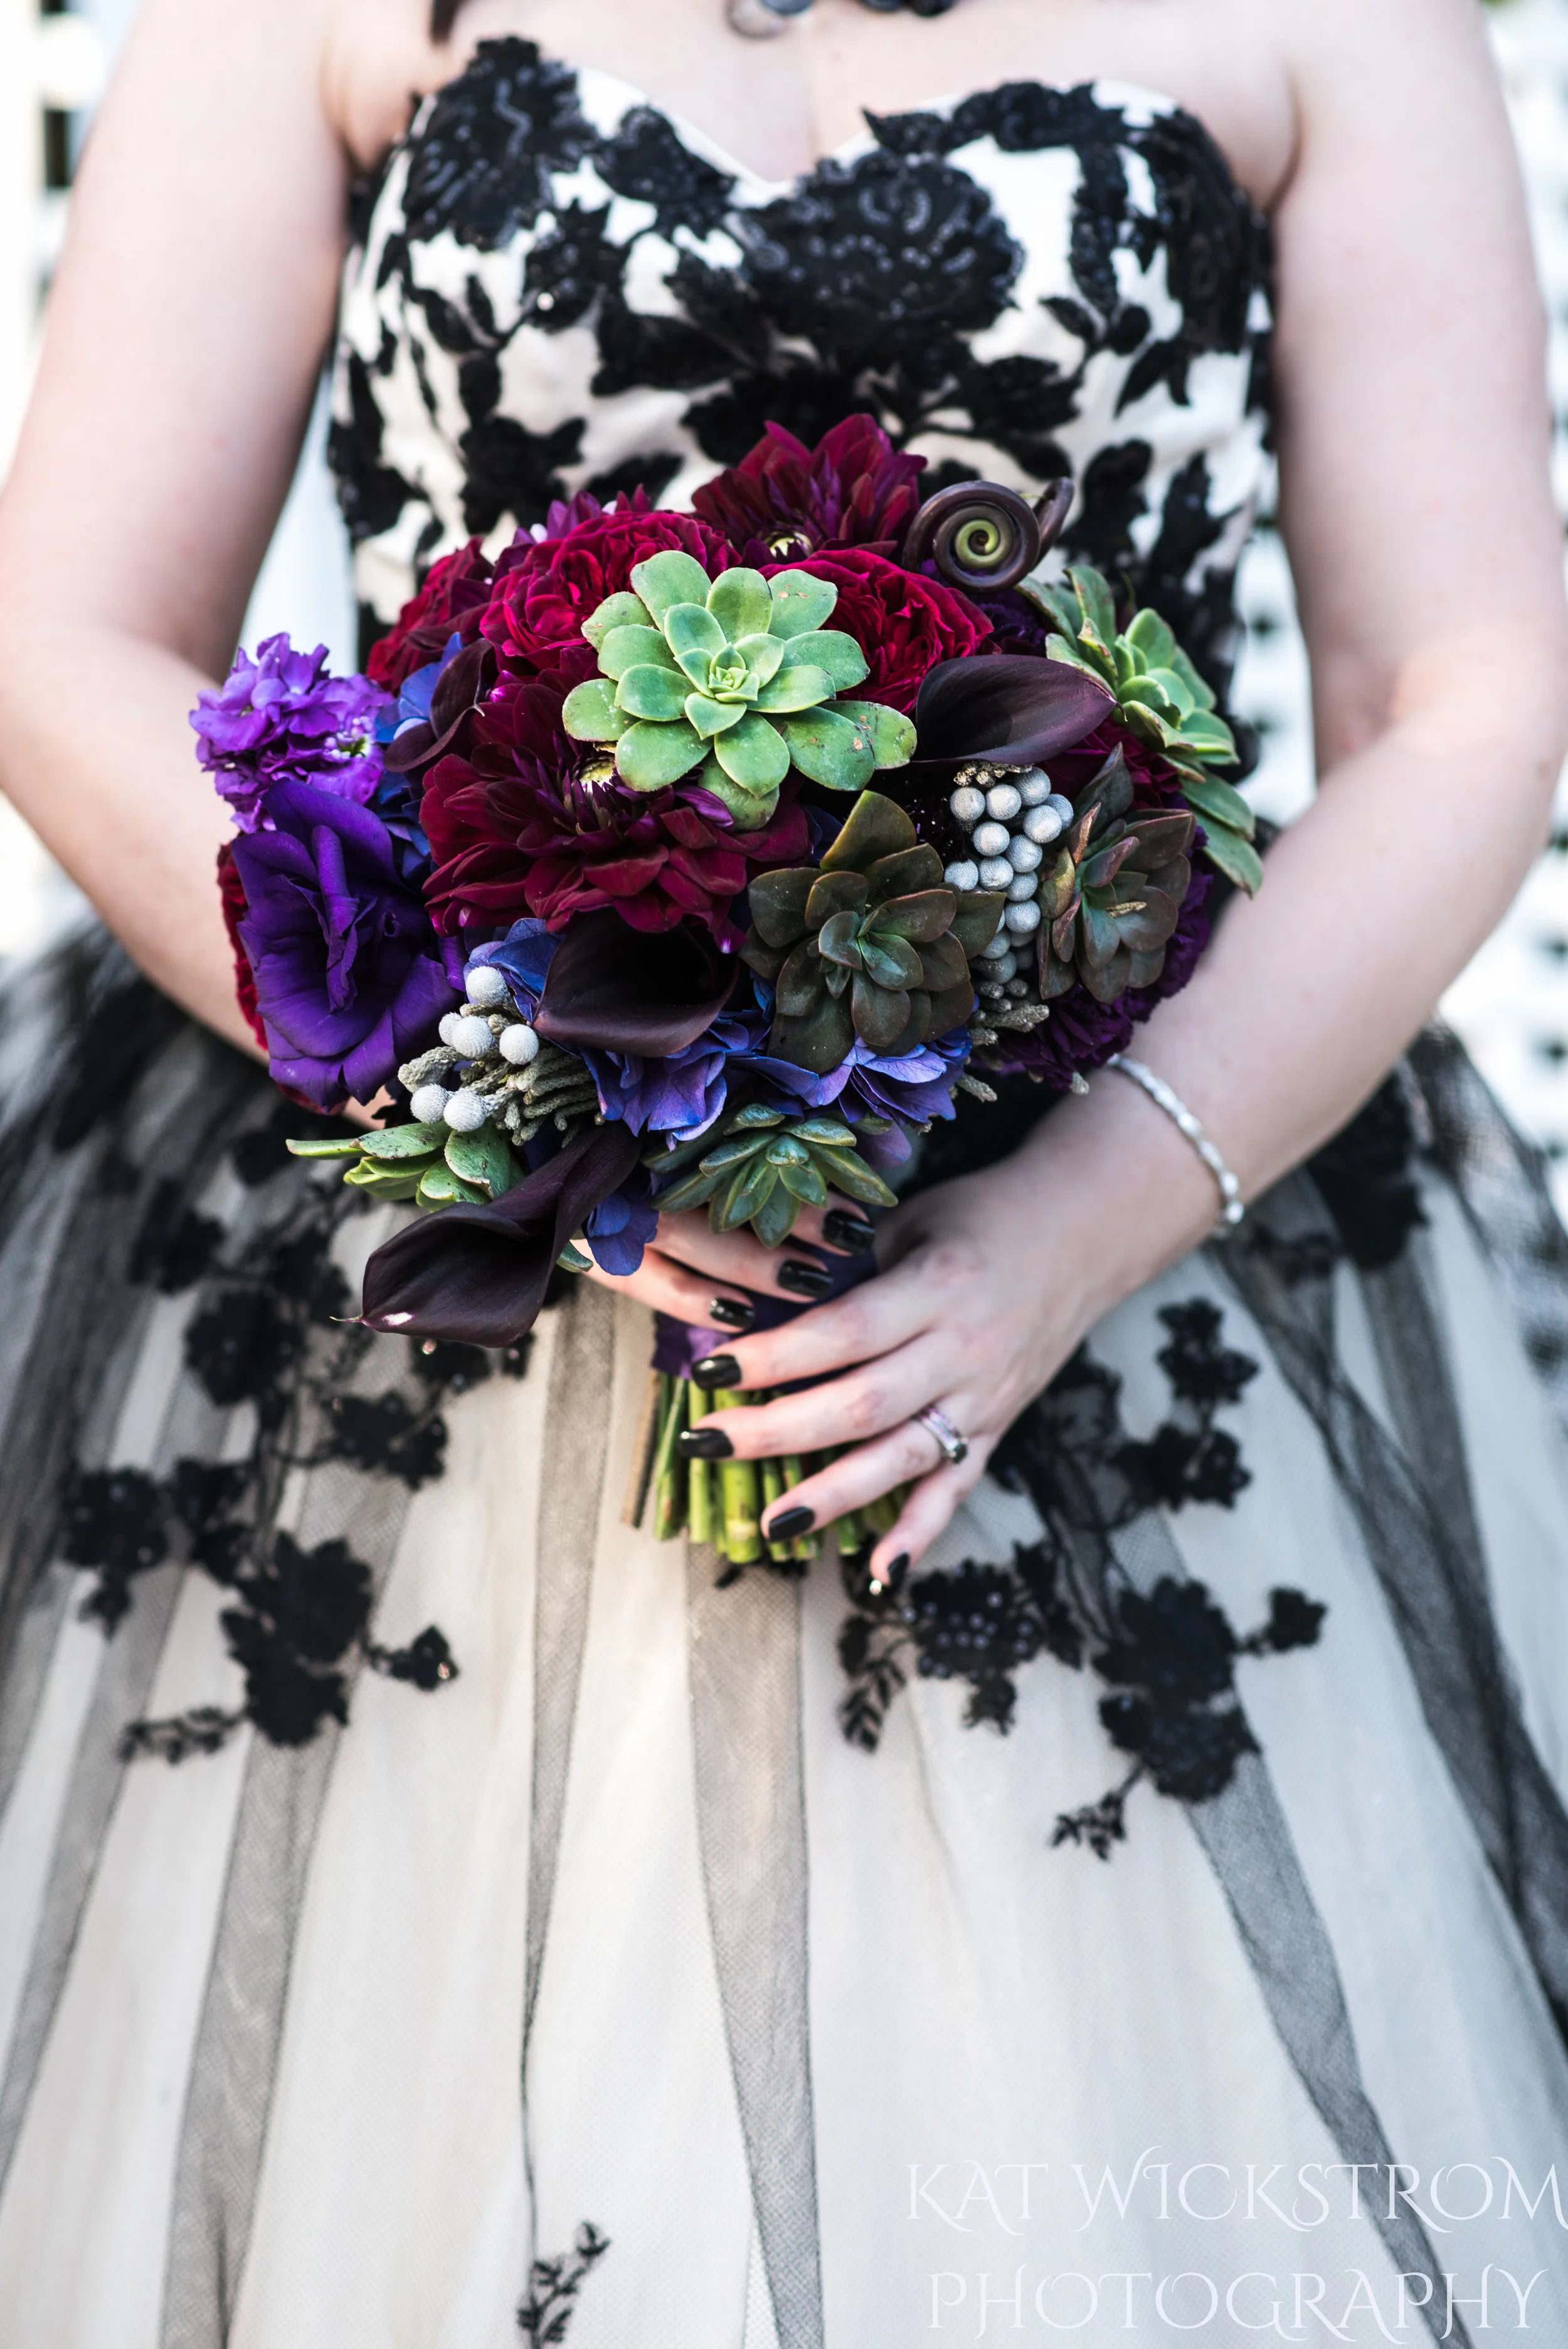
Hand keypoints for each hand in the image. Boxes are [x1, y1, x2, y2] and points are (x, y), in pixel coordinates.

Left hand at [588, 1078, 1220, 1582]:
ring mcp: (985, 1397)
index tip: (713, 1369)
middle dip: (779, 1431)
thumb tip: (758, 1304)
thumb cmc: (983, 1216)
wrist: (1086, 1232)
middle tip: (710, 1442)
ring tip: (772, 1524)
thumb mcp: (912, 1220)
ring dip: (834, 1496)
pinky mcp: (999, 1426)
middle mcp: (963, 1350)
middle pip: (862, 1405)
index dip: (776, 1357)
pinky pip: (957, 1487)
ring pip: (903, 1458)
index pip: (843, 1333)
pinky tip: (877, 1572)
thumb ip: (847, 1268)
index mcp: (937, 1287)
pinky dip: (919, 1532)